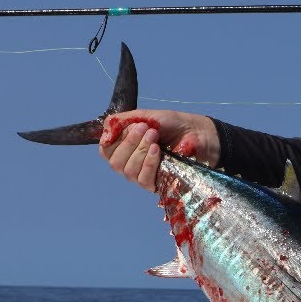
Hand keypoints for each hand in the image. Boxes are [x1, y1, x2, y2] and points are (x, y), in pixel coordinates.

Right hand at [98, 110, 219, 191]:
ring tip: (155, 136)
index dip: (115, 140)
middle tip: (147, 129)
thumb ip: (121, 122)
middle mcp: (130, 164)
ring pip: (128, 171)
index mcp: (124, 147)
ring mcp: (143, 176)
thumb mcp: (145, 116)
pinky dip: (149, 163)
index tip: (133, 125)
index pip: (106, 150)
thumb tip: (103, 135)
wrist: (197, 132)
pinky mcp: (156, 184)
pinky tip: (157, 151)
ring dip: (141, 151)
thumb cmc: (172, 124)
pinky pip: (143, 179)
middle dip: (130, 143)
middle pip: (115, 162)